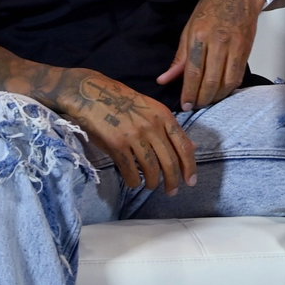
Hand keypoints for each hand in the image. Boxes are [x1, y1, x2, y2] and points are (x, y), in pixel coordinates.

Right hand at [53, 68, 196, 193]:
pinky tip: (134, 183)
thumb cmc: (123, 102)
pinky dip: (134, 181)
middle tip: (172, 191)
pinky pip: (130, 169)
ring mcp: (134, 135)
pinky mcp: (116, 144)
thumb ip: (171, 129)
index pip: (183, 146)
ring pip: (151, 167)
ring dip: (154, 182)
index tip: (191, 181)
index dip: (190, 167)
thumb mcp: (152, 110)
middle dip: (173, 180)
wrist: (91, 93)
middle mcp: (152, 126)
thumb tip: (193, 147)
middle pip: (169, 161)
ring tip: (152, 186)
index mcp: (164, 116)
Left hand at [159, 0, 262, 109]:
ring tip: (206, 101)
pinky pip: (238, 76)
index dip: (188, 91)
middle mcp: (218, 42)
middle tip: (194, 106)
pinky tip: (221, 92)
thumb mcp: (189, 27)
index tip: (184, 104)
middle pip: (210, 80)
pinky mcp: (246, 51)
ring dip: (216, 96)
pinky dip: (229, 88)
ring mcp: (235, 47)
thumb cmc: (211, 7)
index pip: (193, 71)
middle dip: (201, 98)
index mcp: (200, 35)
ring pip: (226, 82)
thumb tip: (164, 79)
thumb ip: (179, 57)